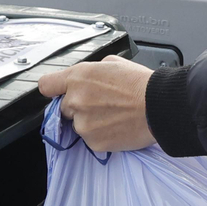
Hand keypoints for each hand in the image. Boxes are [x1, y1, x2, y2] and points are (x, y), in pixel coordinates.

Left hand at [37, 58, 156, 151]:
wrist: (160, 107)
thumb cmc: (141, 84)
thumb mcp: (114, 63)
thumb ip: (93, 70)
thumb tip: (89, 78)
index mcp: (79, 77)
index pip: (46, 85)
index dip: (54, 89)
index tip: (59, 92)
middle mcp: (76, 100)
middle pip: (64, 107)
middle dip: (79, 106)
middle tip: (101, 104)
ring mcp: (83, 124)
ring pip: (79, 125)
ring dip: (91, 122)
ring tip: (114, 115)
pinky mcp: (93, 142)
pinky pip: (91, 139)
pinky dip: (101, 135)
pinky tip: (117, 126)